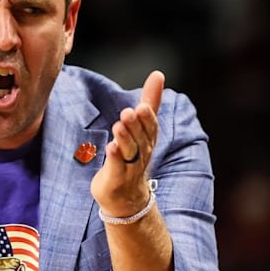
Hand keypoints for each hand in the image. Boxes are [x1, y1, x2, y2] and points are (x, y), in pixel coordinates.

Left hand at [91, 71, 163, 217]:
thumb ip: (150, 101)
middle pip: (141, 138)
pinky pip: (117, 167)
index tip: (142, 106)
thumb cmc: (132, 156)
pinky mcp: (116, 178)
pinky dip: (115, 157)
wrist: (125, 196)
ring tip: (118, 126)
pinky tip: (111, 147)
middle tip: (130, 112)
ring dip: (125, 139)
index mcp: (148, 140)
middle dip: (136, 126)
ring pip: (130, 152)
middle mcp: (141, 153)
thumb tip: (159, 74)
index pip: (150, 128)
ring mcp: (129, 167)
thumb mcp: (142, 127)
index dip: (147, 118)